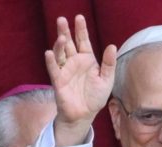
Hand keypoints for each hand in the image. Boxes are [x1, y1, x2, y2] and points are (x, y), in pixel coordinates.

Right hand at [45, 15, 116, 146]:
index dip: (81, 29)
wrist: (85, 114)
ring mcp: (65, 70)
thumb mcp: (107, 79)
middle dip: (65, 31)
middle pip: (68, 43)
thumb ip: (109, 63)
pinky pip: (54, 69)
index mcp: (87, 59)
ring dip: (59, 45)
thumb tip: (112, 46)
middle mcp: (74, 62)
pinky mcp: (58, 81)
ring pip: (60, 53)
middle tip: (62, 19)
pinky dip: (51, 61)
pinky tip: (49, 53)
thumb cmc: (95, 97)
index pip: (83, 40)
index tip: (79, 17)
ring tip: (61, 37)